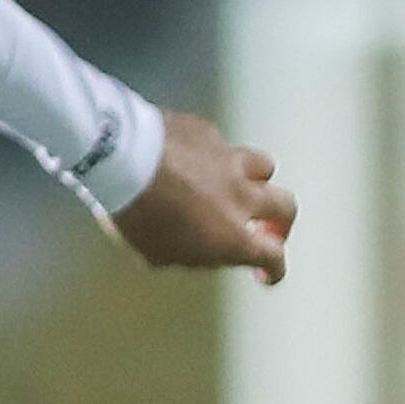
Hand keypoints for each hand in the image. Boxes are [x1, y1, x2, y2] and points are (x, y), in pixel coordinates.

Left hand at [107, 105, 295, 279]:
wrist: (119, 159)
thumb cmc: (135, 214)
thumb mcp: (159, 254)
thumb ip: (191, 254)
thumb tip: (200, 250)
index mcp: (232, 236)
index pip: (272, 256)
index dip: (274, 269)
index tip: (267, 272)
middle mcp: (240, 196)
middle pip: (285, 206)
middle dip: (281, 221)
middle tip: (269, 227)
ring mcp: (227, 158)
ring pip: (264, 166)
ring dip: (256, 180)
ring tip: (238, 185)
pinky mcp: (207, 131)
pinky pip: (221, 143)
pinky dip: (214, 154)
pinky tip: (194, 158)